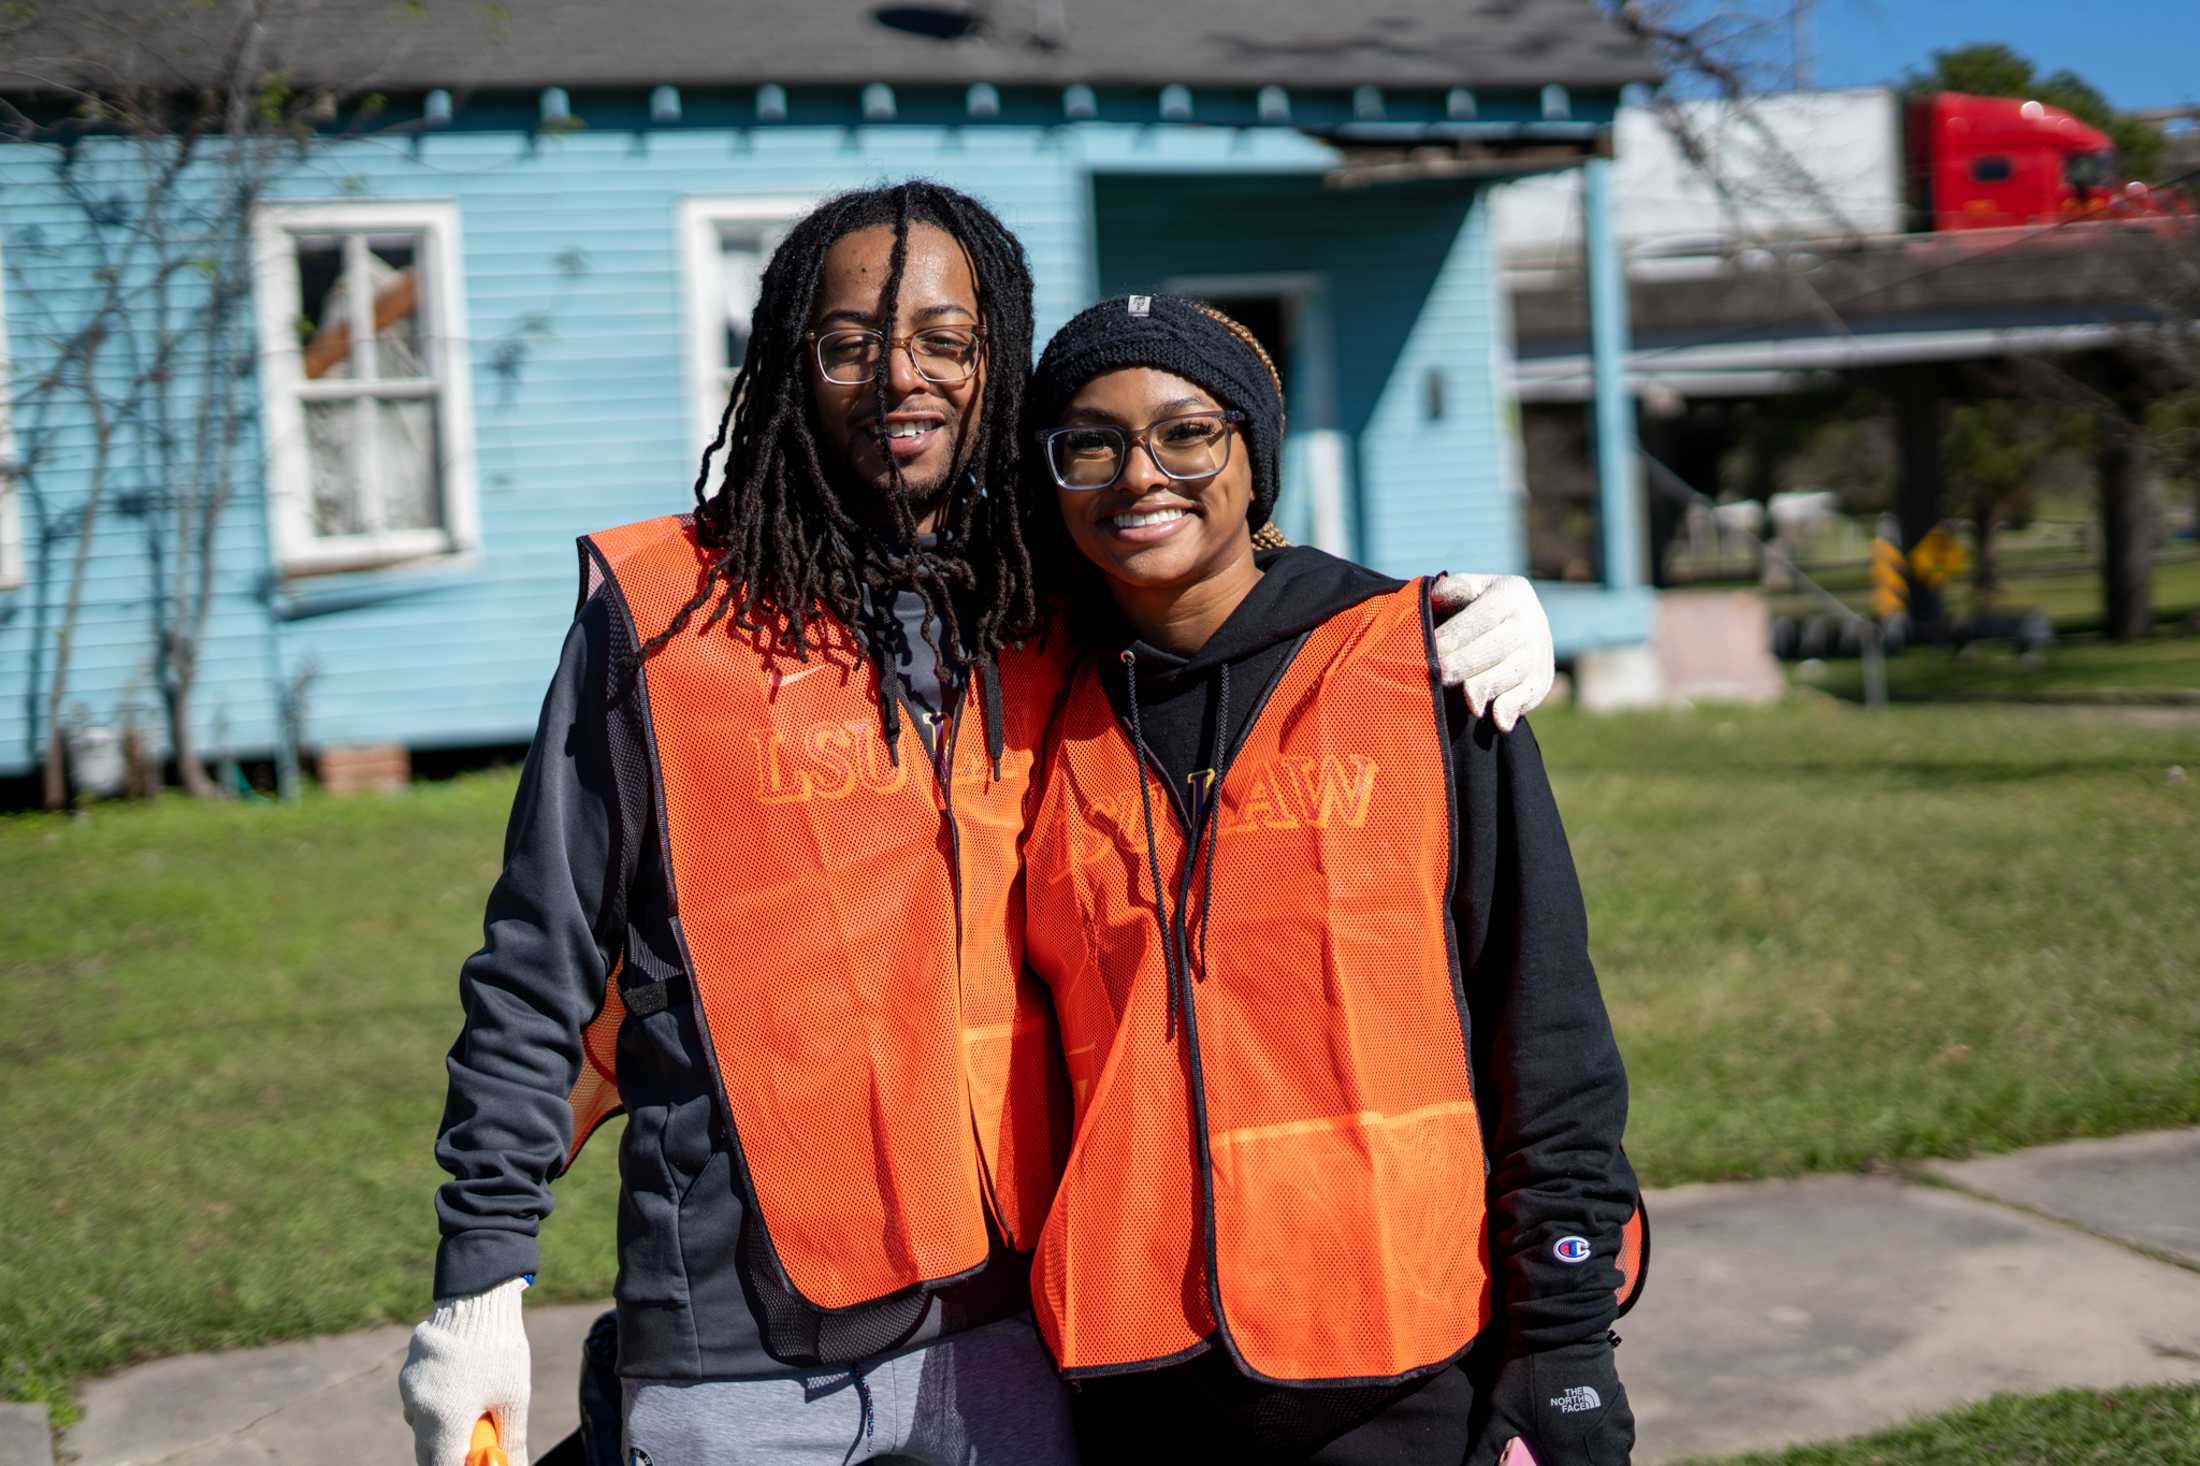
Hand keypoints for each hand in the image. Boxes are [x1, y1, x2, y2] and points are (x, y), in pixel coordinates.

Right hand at [399, 1276, 531, 1465]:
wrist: (480, 1294)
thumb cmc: (500, 1348)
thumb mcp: (513, 1398)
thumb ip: (510, 1440)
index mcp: (442, 1418)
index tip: (478, 1462)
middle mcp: (417, 1405)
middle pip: (428, 1450)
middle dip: (452, 1453)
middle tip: (479, 1443)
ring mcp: (409, 1385)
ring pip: (422, 1424)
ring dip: (443, 1427)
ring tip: (475, 1407)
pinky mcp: (409, 1367)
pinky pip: (419, 1398)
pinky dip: (438, 1403)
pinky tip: (462, 1385)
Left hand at [1430, 573, 1554, 731]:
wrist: (1511, 624)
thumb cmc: (1474, 607)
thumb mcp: (1464, 590)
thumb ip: (1451, 591)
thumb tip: (1437, 598)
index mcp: (1511, 593)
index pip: (1483, 615)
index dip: (1456, 635)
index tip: (1431, 650)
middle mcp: (1531, 620)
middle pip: (1499, 646)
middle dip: (1466, 664)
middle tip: (1440, 676)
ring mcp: (1539, 651)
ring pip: (1515, 672)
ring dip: (1487, 687)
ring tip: (1466, 700)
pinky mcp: (1542, 679)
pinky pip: (1530, 694)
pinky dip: (1513, 707)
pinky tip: (1497, 720)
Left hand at [1468, 1337, 1632, 1465]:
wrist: (1558, 1328)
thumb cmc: (1527, 1374)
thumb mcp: (1500, 1413)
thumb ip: (1486, 1451)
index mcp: (1572, 1455)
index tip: (1551, 1464)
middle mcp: (1602, 1446)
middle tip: (1561, 1458)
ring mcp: (1616, 1426)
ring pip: (1617, 1457)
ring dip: (1602, 1459)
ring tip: (1577, 1451)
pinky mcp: (1621, 1407)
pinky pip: (1622, 1438)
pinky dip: (1611, 1442)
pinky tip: (1591, 1433)